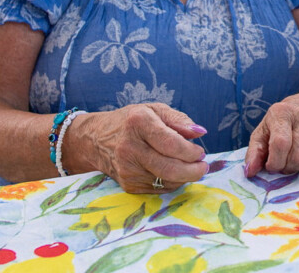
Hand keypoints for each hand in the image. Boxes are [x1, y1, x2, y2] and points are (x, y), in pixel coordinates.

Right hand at [74, 104, 208, 193]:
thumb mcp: (154, 110)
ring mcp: (126, 169)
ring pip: (166, 181)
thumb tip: (200, 132)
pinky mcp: (127, 184)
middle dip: (193, 171)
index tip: (200, 152)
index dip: (191, 152)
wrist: (95, 139)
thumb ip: (179, 120)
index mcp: (137, 123)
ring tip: (190, 167)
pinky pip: (158, 189)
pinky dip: (171, 182)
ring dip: (184, 177)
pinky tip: (173, 172)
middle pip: (169, 168)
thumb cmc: (131, 121)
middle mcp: (129, 147)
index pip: (171, 144)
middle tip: (203, 166)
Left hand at [244, 91, 298, 176]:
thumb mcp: (263, 132)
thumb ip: (254, 152)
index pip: (280, 144)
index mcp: (282, 112)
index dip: (275, 162)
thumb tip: (250, 172)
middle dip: (287, 167)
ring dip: (298, 167)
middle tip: (282, 165)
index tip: (270, 166)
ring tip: (293, 159)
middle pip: (297, 155)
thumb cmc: (281, 122)